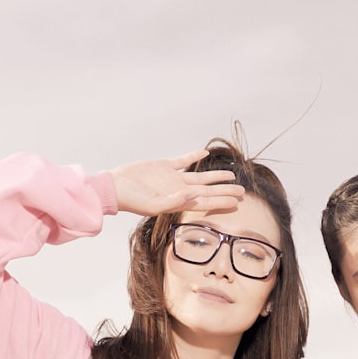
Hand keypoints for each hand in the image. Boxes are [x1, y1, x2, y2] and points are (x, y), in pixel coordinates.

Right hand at [109, 149, 244, 215]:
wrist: (115, 186)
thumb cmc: (132, 200)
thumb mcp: (153, 206)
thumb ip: (173, 202)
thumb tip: (193, 196)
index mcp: (179, 201)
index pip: (206, 202)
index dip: (222, 201)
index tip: (238, 201)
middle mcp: (179, 190)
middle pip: (208, 190)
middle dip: (225, 191)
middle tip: (243, 192)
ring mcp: (172, 178)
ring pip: (200, 177)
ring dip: (215, 176)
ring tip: (232, 176)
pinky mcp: (164, 166)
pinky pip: (183, 161)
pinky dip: (194, 156)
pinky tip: (205, 153)